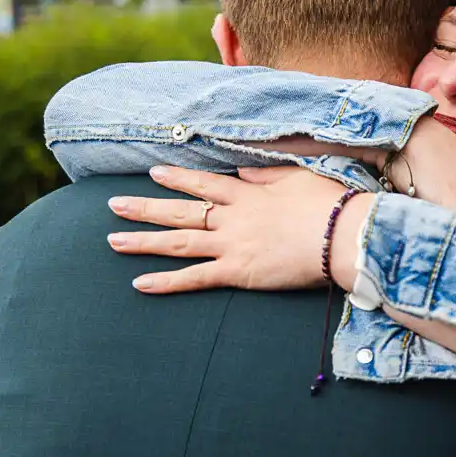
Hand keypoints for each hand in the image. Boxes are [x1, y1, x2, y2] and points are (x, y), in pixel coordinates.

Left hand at [105, 165, 365, 293]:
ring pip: (178, 242)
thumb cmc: (329, 205)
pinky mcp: (238, 272)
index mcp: (247, 194)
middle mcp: (232, 218)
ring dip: (144, 241)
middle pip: (180, 211)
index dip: (177, 179)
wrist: (342, 235)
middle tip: (113, 205)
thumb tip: (241, 173)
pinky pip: (195, 278)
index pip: (204, 184)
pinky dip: (166, 282)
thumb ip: (265, 175)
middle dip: (144, 207)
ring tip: (113, 240)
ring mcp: (231, 245)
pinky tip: (140, 284)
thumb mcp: (297, 178)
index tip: (153, 172)